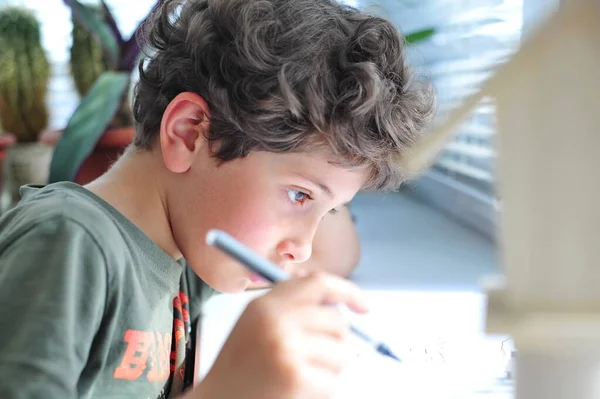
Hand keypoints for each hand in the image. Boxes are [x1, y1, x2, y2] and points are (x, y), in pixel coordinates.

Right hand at [192, 272, 367, 398]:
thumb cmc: (238, 367)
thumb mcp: (255, 322)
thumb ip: (290, 304)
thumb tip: (336, 301)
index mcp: (266, 304)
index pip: (319, 283)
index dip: (347, 291)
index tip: (363, 306)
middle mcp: (276, 321)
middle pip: (337, 321)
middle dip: (336, 341)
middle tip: (315, 355)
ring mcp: (287, 349)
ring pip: (342, 352)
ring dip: (330, 367)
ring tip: (301, 373)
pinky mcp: (297, 378)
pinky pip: (334, 380)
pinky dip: (322, 389)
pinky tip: (298, 389)